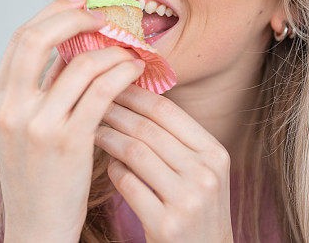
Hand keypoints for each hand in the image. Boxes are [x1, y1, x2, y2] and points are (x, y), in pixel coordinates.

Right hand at [0, 0, 145, 242]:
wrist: (37, 229)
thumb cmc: (38, 178)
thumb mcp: (25, 129)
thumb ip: (41, 89)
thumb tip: (73, 48)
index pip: (21, 37)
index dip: (53, 10)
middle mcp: (10, 107)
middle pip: (37, 37)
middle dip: (75, 14)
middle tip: (104, 11)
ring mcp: (36, 125)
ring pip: (79, 63)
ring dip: (111, 49)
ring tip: (130, 48)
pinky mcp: (67, 142)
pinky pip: (101, 91)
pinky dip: (122, 72)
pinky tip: (134, 70)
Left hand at [94, 85, 233, 242]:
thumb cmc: (197, 211)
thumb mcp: (203, 173)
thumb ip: (179, 141)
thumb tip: (137, 98)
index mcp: (216, 153)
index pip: (169, 111)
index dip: (136, 94)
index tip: (112, 84)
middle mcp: (206, 174)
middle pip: (148, 129)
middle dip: (115, 112)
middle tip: (92, 102)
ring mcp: (187, 201)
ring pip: (135, 152)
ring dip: (108, 138)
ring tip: (94, 131)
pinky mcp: (166, 225)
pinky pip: (128, 185)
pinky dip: (113, 171)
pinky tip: (107, 166)